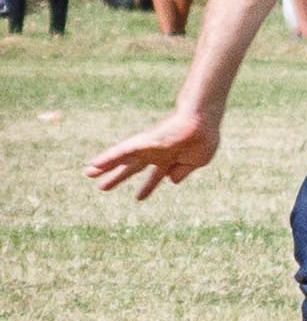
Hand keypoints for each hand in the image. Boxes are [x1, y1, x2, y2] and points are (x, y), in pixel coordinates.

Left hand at [84, 109, 219, 200]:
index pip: (154, 176)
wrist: (203, 123)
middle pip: (132, 167)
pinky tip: (95, 164)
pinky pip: (121, 151)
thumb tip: (171, 181)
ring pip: (122, 158)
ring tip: (88, 173)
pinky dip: (108, 158)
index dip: (148, 187)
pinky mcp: (142, 142)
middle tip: (103, 188)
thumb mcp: (197, 162)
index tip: (139, 198)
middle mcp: (155, 154)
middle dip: (118, 178)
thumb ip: (183, 171)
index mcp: (169, 160)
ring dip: (105, 167)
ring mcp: (148, 147)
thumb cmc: (204, 138)